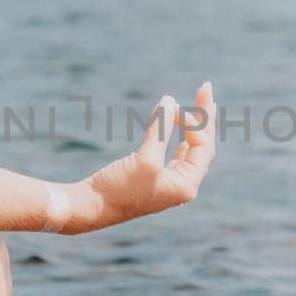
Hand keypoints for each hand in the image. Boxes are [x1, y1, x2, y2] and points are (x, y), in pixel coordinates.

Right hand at [61, 82, 216, 233]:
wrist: (89, 208)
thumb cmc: (119, 189)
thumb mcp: (145, 159)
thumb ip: (160, 130)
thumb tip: (170, 100)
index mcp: (186, 185)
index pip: (202, 146)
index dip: (192, 123)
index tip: (172, 109)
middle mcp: (182, 185)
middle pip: (202, 145)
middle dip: (204, 117)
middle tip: (206, 87)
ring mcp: (169, 182)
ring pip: (190, 148)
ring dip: (194, 125)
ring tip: (203, 102)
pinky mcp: (153, 178)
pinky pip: (175, 153)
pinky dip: (177, 135)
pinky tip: (182, 126)